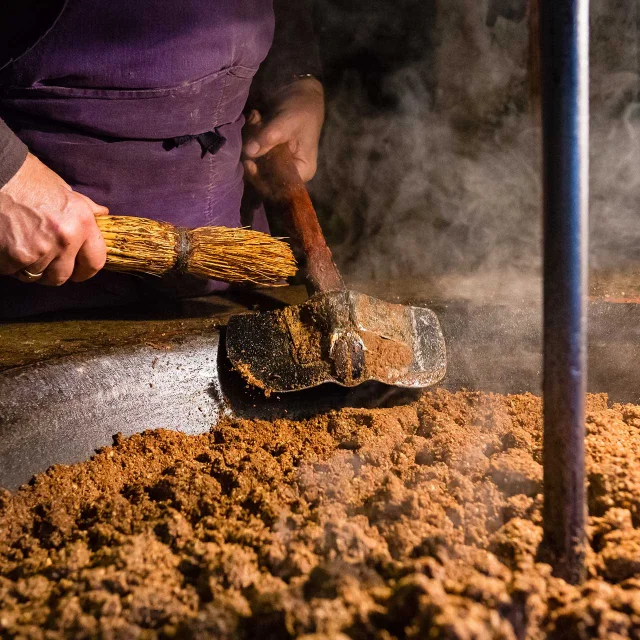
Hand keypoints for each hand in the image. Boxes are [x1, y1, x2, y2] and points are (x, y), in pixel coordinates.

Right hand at [0, 153, 107, 285]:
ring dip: (29, 266)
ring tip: (22, 245)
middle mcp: (65, 239)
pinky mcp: (15, 256)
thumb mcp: (64, 190)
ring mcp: (39, 250)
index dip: (85, 271)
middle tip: (42, 258)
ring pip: (36, 275)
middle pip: (62, 276)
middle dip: (52, 271)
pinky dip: (9, 264)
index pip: (95, 263)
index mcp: (82, 222)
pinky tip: (6, 245)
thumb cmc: (27, 177)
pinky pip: (14, 271)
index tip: (77, 271)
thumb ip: (85, 208)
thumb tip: (102, 214)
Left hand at [243, 77, 324, 183]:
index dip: (262, 179)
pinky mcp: (270, 152)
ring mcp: (279, 161)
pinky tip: (256, 119)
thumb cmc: (302, 108)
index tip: (248, 163)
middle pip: (265, 177)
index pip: (280, 186)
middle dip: (254, 156)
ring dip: (251, 142)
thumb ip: (268, 138)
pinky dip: (251, 137)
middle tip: (253, 130)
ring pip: (257, 163)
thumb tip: (249, 152)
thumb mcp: (287, 122)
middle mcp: (291, 170)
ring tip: (256, 119)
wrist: (300, 90)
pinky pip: (254, 152)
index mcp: (302, 170)